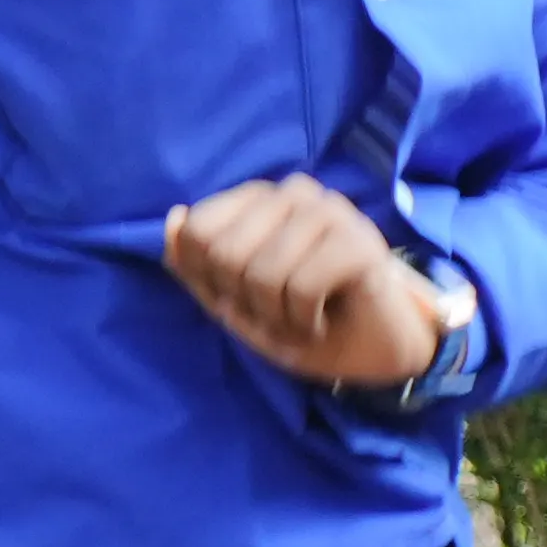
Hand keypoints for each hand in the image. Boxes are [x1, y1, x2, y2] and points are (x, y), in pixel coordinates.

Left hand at [160, 176, 452, 391]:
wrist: (373, 353)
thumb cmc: (305, 321)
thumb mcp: (234, 302)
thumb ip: (196, 265)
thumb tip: (173, 219)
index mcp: (260, 199)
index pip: (196, 232)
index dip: (212, 283)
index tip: (248, 298)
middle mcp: (294, 193)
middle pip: (224, 252)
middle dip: (246, 302)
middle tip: (280, 312)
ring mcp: (330, 211)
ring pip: (262, 273)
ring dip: (278, 318)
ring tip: (304, 318)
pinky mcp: (359, 241)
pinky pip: (301, 287)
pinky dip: (305, 322)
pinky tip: (324, 320)